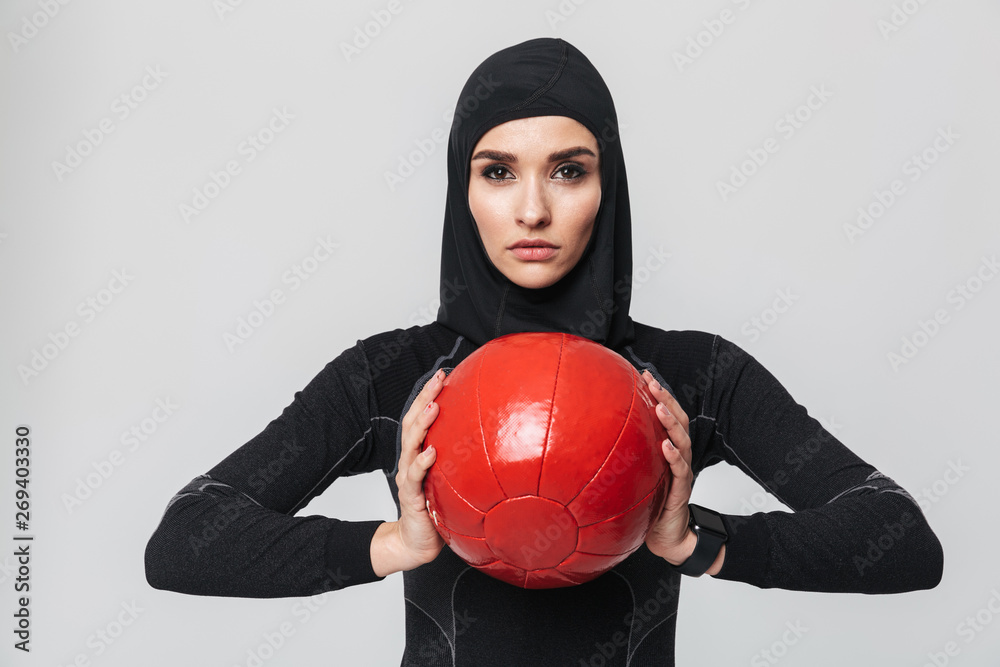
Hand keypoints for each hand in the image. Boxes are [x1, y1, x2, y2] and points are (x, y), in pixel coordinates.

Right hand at [371, 369, 446, 576]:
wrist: (418, 543)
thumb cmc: (439, 510)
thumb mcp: (454, 481)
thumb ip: (465, 462)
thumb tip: (499, 442)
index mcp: (420, 455)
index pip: (422, 418)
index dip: (429, 395)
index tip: (444, 374)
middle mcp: (411, 462)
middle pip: (413, 423)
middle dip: (424, 398)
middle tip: (438, 378)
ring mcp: (408, 478)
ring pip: (411, 445)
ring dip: (421, 424)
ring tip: (433, 407)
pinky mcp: (411, 497)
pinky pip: (414, 477)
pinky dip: (421, 463)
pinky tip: (431, 452)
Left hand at [641, 370, 722, 572]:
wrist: (667, 537)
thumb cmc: (650, 504)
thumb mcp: (634, 474)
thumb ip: (623, 455)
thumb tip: (589, 438)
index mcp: (667, 449)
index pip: (667, 415)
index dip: (659, 394)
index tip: (644, 374)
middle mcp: (677, 456)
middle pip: (677, 421)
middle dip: (666, 399)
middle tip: (652, 382)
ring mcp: (681, 471)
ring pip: (682, 440)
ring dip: (671, 421)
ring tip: (660, 406)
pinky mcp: (681, 489)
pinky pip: (680, 469)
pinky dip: (673, 456)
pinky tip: (665, 444)